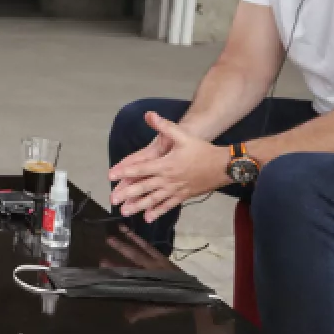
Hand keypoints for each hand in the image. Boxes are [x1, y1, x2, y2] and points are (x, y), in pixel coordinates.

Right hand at [101, 226, 185, 323]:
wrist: (195, 296)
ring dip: (132, 237)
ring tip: (121, 227)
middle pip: (136, 254)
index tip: (103, 261)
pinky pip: (151, 247)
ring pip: (144, 247)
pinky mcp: (165, 258)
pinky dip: (142, 240)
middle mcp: (154, 267)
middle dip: (121, 247)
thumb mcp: (158, 309)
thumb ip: (142, 312)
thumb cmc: (174, 302)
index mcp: (150, 279)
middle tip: (108, 238)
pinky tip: (134, 235)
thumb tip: (126, 318)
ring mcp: (160, 261)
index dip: (116, 267)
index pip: (130, 272)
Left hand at [108, 112, 229, 222]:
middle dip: (126, 194)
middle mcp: (168, 179)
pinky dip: (157, 212)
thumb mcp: (183, 136)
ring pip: (153, 200)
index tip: (111, 176)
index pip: (140, 169)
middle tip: (112, 199)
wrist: (223, 166)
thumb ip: (164, 126)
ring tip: (125, 211)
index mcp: (165, 164)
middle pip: (143, 187)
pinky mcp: (183, 196)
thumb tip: (150, 115)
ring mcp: (175, 190)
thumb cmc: (202, 151)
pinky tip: (148, 218)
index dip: (124, 172)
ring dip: (138, 206)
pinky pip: (168, 206)